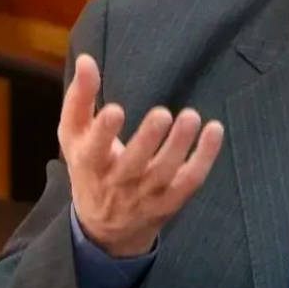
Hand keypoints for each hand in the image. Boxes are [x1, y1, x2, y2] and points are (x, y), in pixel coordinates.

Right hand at [59, 54, 223, 256]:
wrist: (106, 227)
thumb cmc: (90, 167)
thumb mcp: (74, 136)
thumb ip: (79, 98)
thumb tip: (86, 59)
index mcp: (90, 164)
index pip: (94, 151)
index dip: (103, 133)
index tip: (115, 110)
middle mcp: (117, 183)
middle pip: (133, 164)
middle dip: (147, 140)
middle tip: (162, 114)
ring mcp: (146, 195)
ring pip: (165, 172)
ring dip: (180, 145)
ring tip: (191, 116)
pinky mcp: (171, 199)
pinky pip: (190, 180)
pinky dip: (205, 157)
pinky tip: (214, 130)